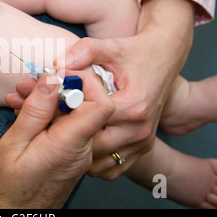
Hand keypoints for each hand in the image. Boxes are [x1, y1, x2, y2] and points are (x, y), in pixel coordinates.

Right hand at [0, 72, 113, 207]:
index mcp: (69, 145)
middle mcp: (82, 149)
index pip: (102, 104)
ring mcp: (78, 153)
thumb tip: (53, 79)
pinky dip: (48, 115)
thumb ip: (36, 110)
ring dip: (49, 101)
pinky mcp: (71, 155)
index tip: (57, 75)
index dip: (85, 82)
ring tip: (19, 100)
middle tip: (25, 88)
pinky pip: (67, 126)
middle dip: (58, 88)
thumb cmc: (7, 189)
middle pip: (87, 104)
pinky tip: (26, 114)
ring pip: (74, 113)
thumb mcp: (13, 144)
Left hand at [54, 0, 194, 179]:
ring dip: (81, 151)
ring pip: (100, 163)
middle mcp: (140, 129)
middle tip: (54, 121)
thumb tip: (57, 65)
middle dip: (69, 135)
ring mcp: (143, 142)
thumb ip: (83, 52)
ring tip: (67, 130)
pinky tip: (85, 140)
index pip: (89, 122)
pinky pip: (113, 168)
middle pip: (92, 147)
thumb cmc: (135, 52)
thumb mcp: (109, 47)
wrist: (164, 57)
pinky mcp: (143, 148)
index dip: (66, 115)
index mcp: (133, 106)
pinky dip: (96, 160)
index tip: (53, 105)